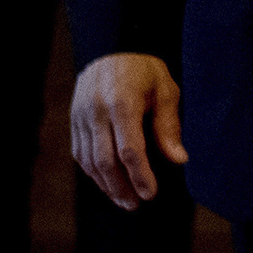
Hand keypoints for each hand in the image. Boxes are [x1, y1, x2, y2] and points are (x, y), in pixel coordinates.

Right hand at [70, 53, 186, 210]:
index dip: (140, 175)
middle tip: (136, 205)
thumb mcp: (166, 90)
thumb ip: (169, 126)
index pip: (129, 150)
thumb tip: (179, 159)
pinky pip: (81, 153)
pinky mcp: (73, 120)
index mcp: (122, 103)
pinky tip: (107, 183)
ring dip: (106, 185)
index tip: (151, 194)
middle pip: (105, 161)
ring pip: (90, 161)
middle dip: (121, 187)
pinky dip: (93, 172)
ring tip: (124, 200)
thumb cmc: (145, 70)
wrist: (111, 47)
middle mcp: (96, 112)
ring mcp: (81, 117)